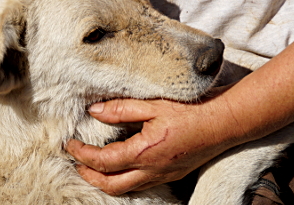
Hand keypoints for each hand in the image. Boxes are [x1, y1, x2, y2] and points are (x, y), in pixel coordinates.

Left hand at [65, 97, 240, 195]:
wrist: (224, 123)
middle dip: (89, 175)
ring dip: (105, 180)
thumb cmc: (191, 111)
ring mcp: (162, 175)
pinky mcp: (171, 174)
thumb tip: (95, 111)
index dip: (82, 155)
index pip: (103, 161)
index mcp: (144, 152)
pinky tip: (121, 166)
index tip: (70, 145)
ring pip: (125, 188)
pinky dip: (123, 180)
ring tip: (93, 166)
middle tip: (76, 161)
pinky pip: (141, 185)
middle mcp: (151, 170)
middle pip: (111, 185)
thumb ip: (121, 109)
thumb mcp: (153, 105)